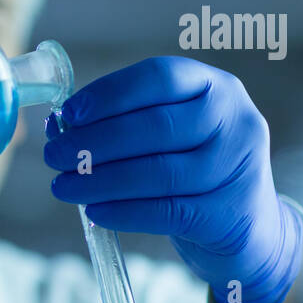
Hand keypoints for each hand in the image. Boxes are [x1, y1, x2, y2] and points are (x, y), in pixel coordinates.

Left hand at [42, 56, 301, 302]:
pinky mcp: (229, 212)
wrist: (248, 226)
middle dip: (94, 142)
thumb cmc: (192, 170)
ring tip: (63, 187)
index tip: (68, 114)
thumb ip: (122, 122)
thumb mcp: (171, 136)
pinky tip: (94, 211)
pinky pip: (166, 211)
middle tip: (53, 156)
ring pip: (158, 172)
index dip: (109, 94)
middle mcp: (235, 120)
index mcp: (216, 87)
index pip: (160, 76)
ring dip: (100, 180)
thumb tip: (57, 126)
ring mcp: (238, 167)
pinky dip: (123, 212)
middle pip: (155, 126)